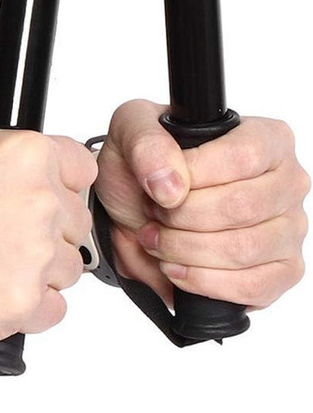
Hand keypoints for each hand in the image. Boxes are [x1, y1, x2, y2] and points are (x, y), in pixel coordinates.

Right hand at [0, 105, 96, 351]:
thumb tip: (0, 141)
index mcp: (30, 156)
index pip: (82, 169)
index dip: (61, 181)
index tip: (45, 192)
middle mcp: (42, 203)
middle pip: (75, 221)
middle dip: (48, 226)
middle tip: (7, 231)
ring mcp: (36, 258)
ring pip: (67, 267)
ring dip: (39, 266)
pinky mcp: (23, 304)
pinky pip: (54, 309)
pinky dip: (32, 304)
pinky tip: (0, 289)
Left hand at [95, 99, 309, 309]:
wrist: (131, 207)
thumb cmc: (142, 164)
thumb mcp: (130, 131)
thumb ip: (146, 143)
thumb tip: (170, 184)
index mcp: (265, 137)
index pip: (243, 157)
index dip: (195, 175)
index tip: (161, 185)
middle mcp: (286, 182)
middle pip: (242, 207)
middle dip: (181, 216)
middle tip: (152, 212)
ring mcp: (289, 230)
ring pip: (243, 249)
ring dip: (185, 249)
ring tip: (157, 238)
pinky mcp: (280, 272)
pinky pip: (252, 287)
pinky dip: (202, 281)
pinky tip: (175, 267)